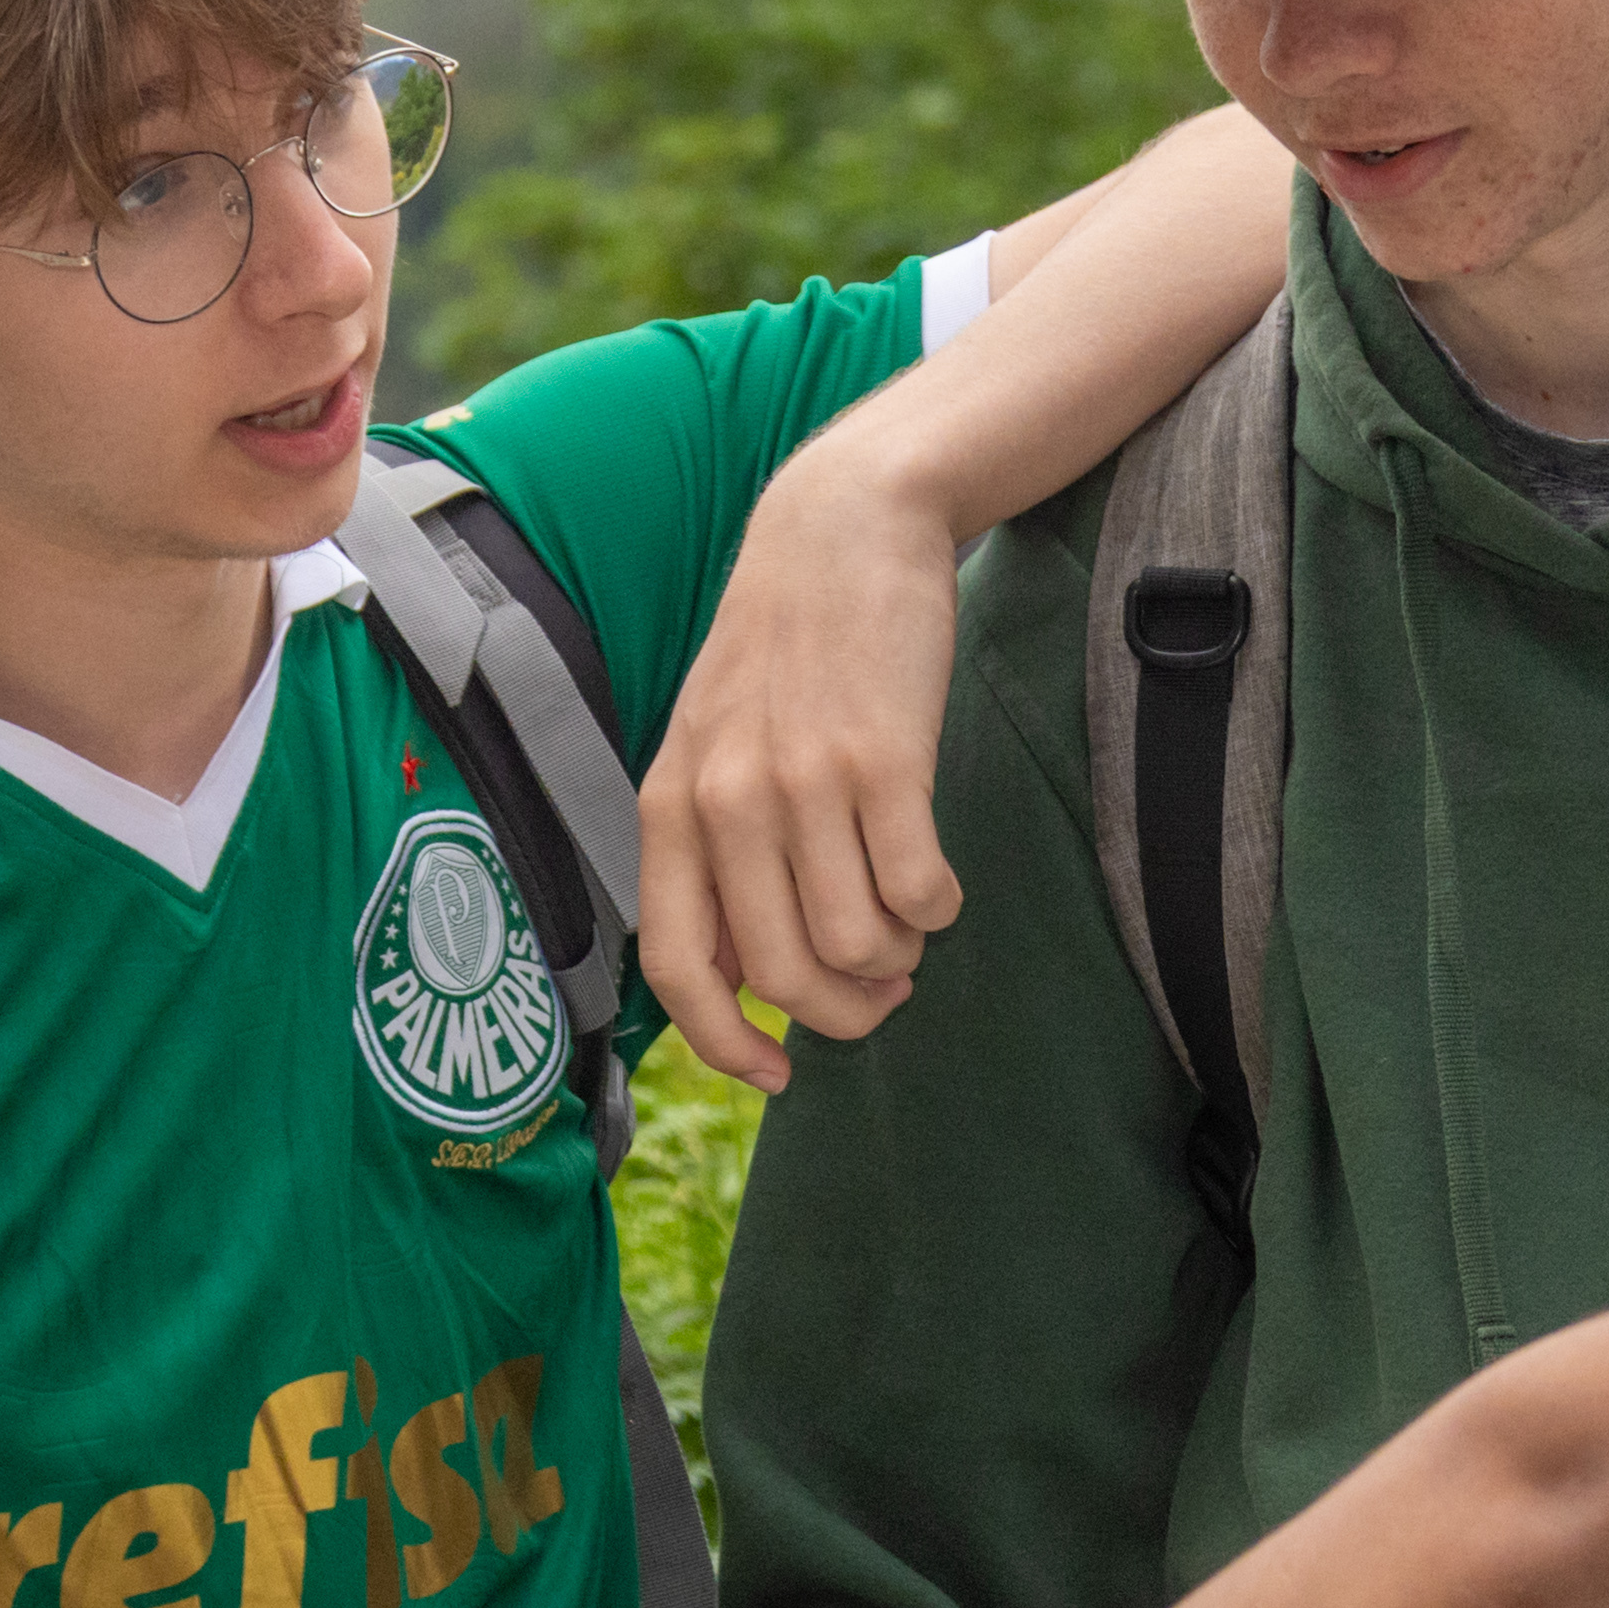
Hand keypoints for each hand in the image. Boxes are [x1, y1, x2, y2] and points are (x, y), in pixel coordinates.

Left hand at [634, 441, 967, 1088]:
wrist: (840, 532)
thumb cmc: (782, 654)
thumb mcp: (711, 747)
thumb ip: (713, 855)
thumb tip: (745, 982)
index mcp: (670, 807)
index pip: (677, 968)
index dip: (725, 1045)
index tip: (775, 1075)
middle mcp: (725, 801)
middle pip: (783, 975)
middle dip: (842, 1011)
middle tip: (880, 992)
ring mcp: (803, 780)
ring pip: (855, 944)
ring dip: (896, 958)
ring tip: (908, 924)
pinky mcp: (885, 761)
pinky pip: (919, 893)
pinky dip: (937, 911)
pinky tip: (937, 881)